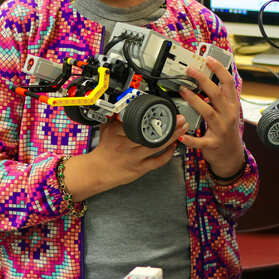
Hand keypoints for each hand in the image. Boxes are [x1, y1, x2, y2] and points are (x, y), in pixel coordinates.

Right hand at [67, 116, 186, 199]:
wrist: (96, 171)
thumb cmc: (103, 150)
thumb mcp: (107, 129)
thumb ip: (117, 117)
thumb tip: (128, 107)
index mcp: (120, 133)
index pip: (141, 122)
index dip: (156, 117)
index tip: (168, 111)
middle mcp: (128, 145)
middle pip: (153, 134)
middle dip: (171, 126)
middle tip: (181, 119)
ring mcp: (135, 158)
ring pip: (158, 146)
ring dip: (173, 138)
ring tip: (182, 129)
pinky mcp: (139, 169)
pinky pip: (156, 162)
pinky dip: (167, 154)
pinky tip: (174, 147)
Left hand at [178, 58, 244, 178]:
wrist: (231, 156)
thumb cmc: (226, 131)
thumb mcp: (228, 112)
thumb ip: (220, 98)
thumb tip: (207, 79)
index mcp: (232, 105)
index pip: (228, 83)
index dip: (219, 69)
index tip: (208, 59)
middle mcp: (228, 115)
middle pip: (217, 94)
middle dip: (203, 80)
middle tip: (190, 70)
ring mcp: (221, 130)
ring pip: (208, 112)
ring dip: (195, 101)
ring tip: (183, 91)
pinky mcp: (213, 144)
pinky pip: (200, 141)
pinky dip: (191, 139)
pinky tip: (182, 135)